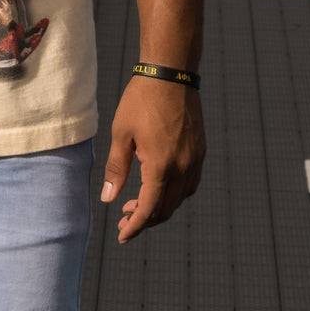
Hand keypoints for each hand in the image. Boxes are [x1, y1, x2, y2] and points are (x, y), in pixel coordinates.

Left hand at [101, 76, 204, 243]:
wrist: (171, 74)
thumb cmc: (141, 101)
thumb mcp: (121, 134)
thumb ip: (117, 169)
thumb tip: (109, 199)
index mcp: (161, 166)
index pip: (149, 209)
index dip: (135, 227)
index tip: (122, 236)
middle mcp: (183, 168)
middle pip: (166, 209)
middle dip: (145, 219)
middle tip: (124, 218)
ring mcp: (195, 160)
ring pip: (180, 199)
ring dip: (160, 207)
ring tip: (137, 203)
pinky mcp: (200, 151)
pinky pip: (190, 184)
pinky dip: (175, 193)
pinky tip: (159, 186)